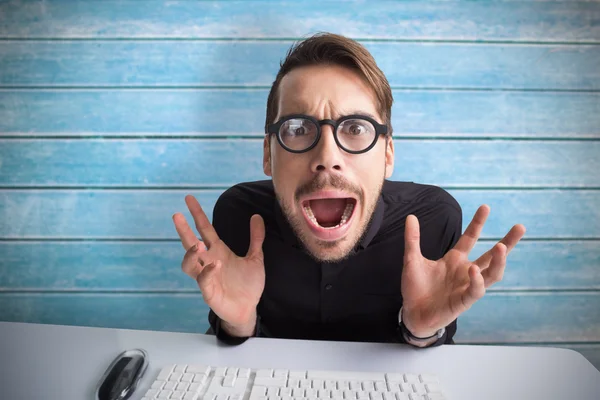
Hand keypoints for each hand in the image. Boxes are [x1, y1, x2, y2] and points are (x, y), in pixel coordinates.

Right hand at [172, 195, 265, 333]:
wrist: (249, 309)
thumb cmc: (248, 285)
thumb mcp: (256, 258)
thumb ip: (256, 238)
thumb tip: (256, 216)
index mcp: (218, 251)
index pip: (204, 229)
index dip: (197, 214)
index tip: (189, 199)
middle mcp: (209, 262)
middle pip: (190, 243)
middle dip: (183, 230)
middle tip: (176, 215)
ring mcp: (207, 277)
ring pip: (189, 264)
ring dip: (190, 254)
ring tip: (197, 245)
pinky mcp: (209, 292)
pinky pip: (203, 281)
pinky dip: (207, 272)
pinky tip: (216, 265)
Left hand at [400, 205, 525, 336]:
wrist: (412, 312)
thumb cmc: (415, 287)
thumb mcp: (412, 259)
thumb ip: (413, 239)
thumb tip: (411, 216)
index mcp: (455, 259)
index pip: (470, 238)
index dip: (477, 223)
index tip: (485, 206)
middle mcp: (465, 271)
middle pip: (492, 256)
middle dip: (507, 242)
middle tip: (520, 227)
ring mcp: (466, 286)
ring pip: (492, 274)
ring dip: (499, 262)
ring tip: (502, 247)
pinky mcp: (464, 302)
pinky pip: (476, 291)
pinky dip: (477, 280)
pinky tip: (474, 270)